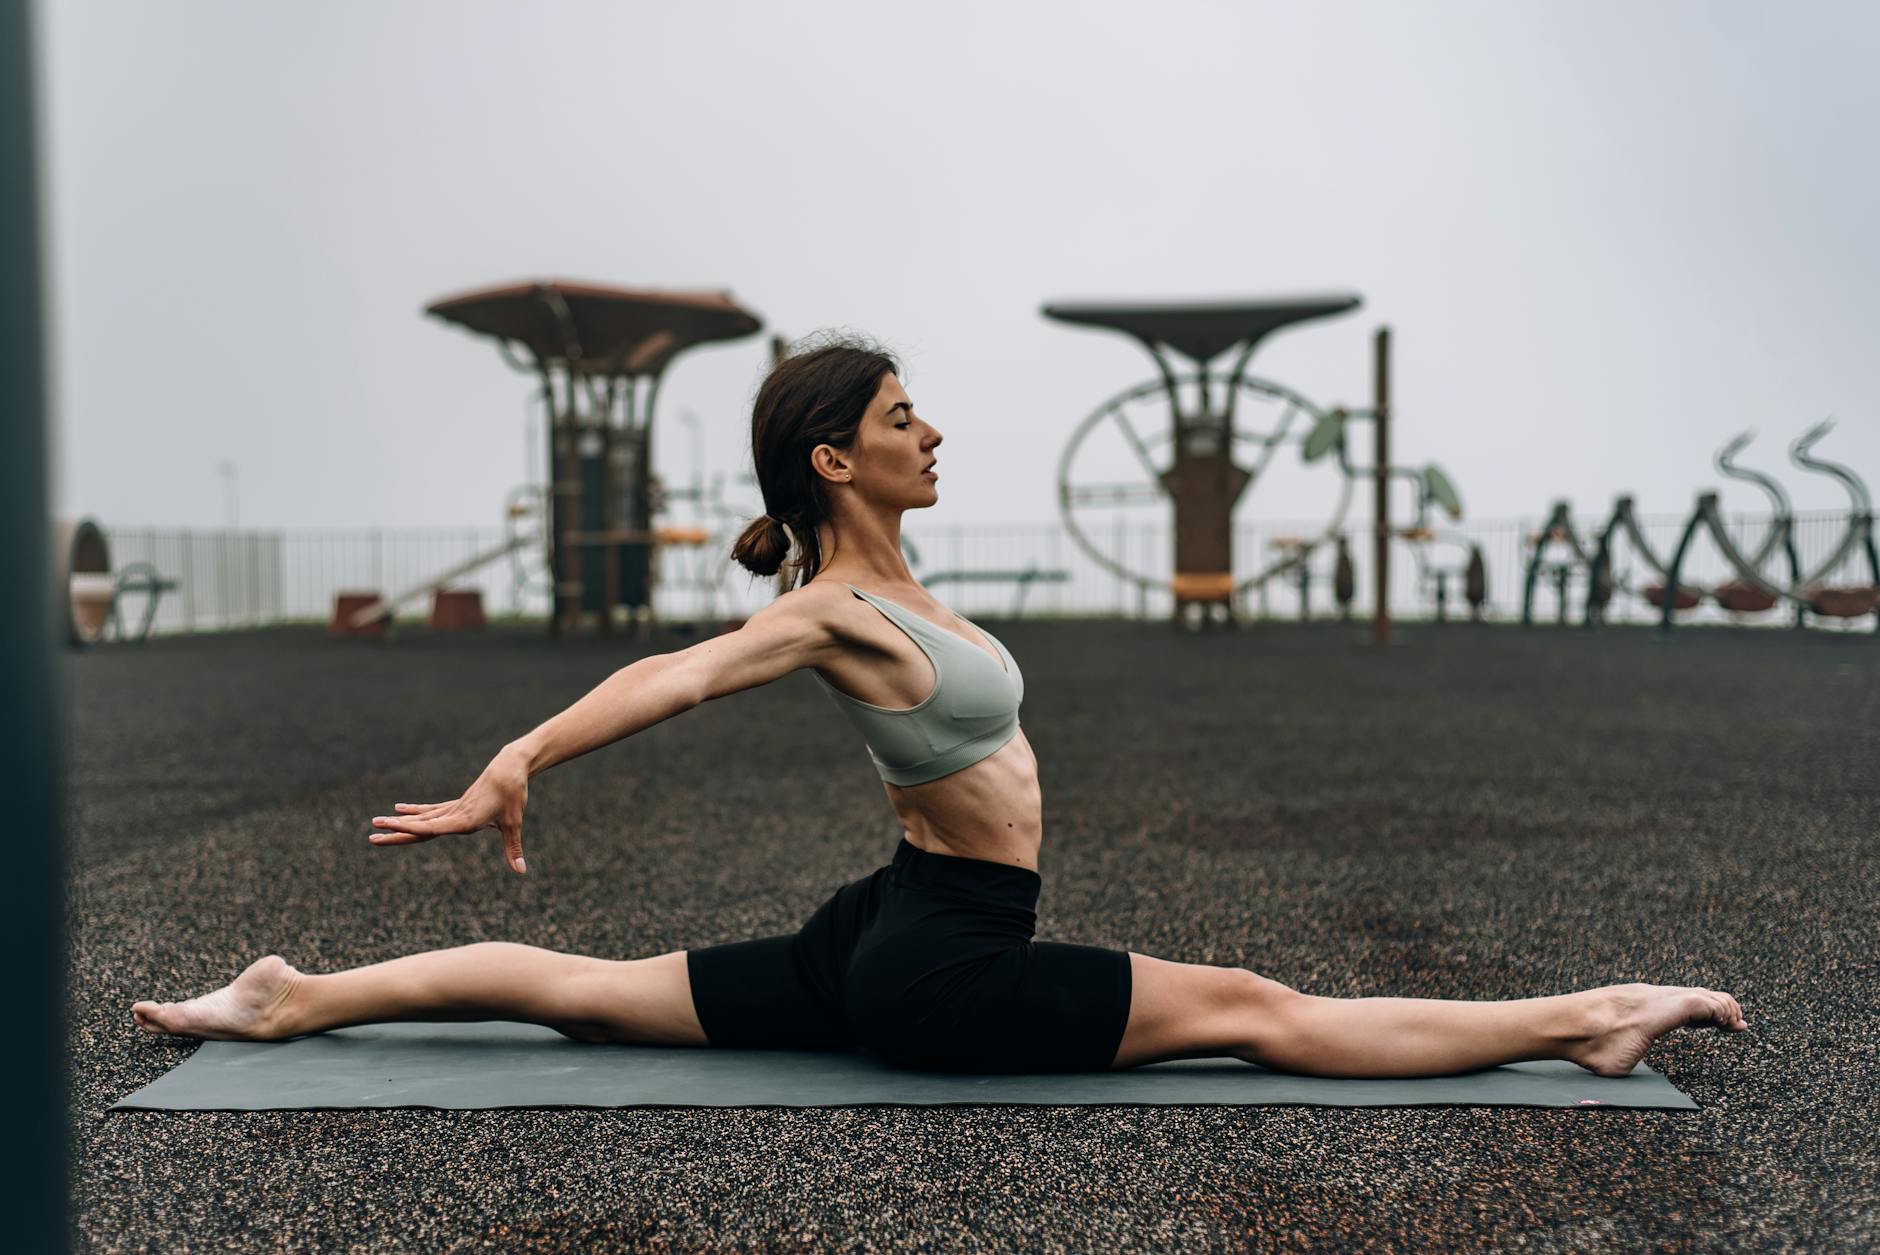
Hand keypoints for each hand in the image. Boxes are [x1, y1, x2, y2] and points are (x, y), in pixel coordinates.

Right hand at [368, 745, 532, 873]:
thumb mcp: (514, 823)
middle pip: (420, 827)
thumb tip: (521, 872)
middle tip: (371, 837)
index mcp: (464, 820)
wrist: (510, 768)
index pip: (433, 828)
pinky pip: (431, 809)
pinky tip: (399, 809)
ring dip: (399, 822)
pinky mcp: (456, 804)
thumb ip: (513, 849)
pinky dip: (415, 811)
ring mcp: (453, 808)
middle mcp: (454, 814)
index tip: (391, 828)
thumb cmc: (513, 796)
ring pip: (421, 817)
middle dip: (396, 833)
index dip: (411, 829)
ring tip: (375, 824)